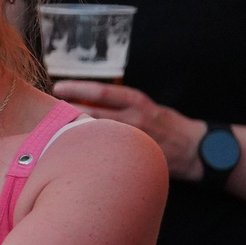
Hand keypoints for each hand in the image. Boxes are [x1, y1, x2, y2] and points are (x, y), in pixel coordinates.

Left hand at [53, 81, 207, 178]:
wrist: (196, 149)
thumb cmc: (167, 124)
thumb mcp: (146, 107)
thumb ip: (120, 105)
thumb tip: (88, 100)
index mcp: (137, 102)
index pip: (101, 92)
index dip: (77, 88)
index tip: (58, 87)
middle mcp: (135, 119)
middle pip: (94, 113)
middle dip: (69, 111)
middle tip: (49, 110)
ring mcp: (134, 140)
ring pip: (98, 134)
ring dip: (75, 131)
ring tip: (55, 129)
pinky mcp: (135, 157)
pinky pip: (108, 153)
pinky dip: (90, 150)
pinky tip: (75, 151)